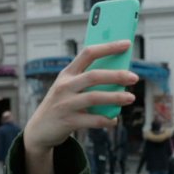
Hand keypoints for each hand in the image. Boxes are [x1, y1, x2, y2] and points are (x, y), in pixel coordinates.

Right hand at [23, 40, 138, 152]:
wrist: (39, 129)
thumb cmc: (62, 104)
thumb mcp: (69, 88)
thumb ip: (87, 81)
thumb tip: (119, 76)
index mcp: (67, 73)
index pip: (88, 53)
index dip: (108, 47)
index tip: (126, 44)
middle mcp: (65, 86)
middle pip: (94, 76)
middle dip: (116, 75)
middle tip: (134, 77)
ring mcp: (65, 104)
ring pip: (94, 97)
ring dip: (115, 97)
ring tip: (130, 98)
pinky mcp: (68, 121)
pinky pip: (93, 120)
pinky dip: (107, 120)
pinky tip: (114, 120)